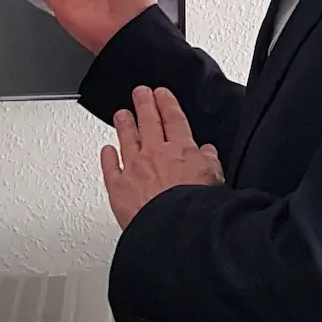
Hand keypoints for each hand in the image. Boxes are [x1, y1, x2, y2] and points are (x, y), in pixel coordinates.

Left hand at [101, 86, 222, 229]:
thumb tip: (208, 152)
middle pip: (148, 122)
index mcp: (181, 150)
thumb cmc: (195, 208)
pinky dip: (108, 157)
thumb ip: (209, 162)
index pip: (173, 119)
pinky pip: (110, 168)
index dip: (166, 104)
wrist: (172, 229)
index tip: (161, 94)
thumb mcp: (215, 180)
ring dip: (124, 125)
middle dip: (144, 104)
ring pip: (127, 139)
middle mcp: (155, 154)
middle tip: (140, 92)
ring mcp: (134, 169)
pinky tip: (106, 151)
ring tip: (121, 114)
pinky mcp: (118, 188)